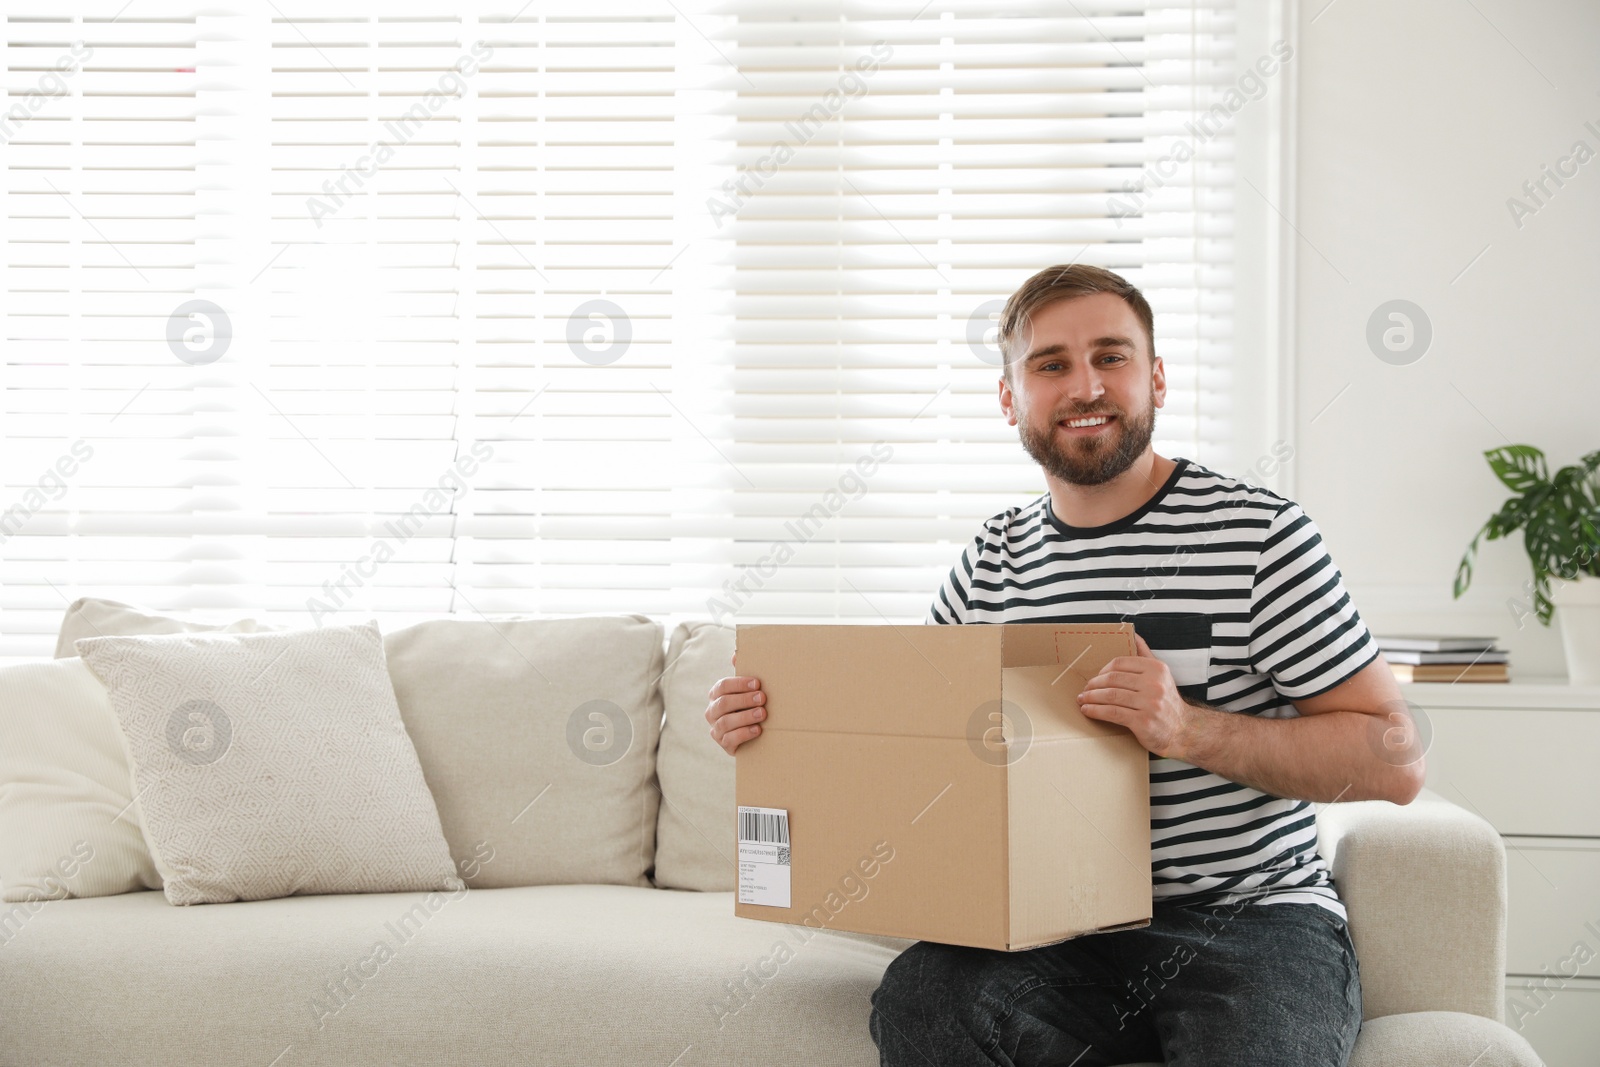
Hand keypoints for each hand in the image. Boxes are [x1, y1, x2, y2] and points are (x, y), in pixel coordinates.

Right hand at [705, 668, 765, 754]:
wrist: (754, 734)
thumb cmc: (750, 705)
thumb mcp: (747, 689)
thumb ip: (742, 671)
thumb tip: (736, 654)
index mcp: (716, 694)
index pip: (722, 686)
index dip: (739, 684)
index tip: (757, 683)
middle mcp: (712, 711)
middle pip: (723, 703)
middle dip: (744, 700)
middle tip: (762, 698)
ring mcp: (716, 729)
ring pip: (726, 722)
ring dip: (746, 716)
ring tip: (763, 714)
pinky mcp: (724, 745)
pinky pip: (730, 739)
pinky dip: (744, 733)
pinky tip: (758, 730)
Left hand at [1076, 632, 1194, 758]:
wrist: (1183, 730)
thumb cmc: (1166, 701)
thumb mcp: (1161, 675)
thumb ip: (1146, 654)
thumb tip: (1133, 634)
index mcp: (1156, 669)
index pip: (1120, 663)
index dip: (1102, 670)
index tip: (1095, 678)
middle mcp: (1155, 685)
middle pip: (1113, 679)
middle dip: (1093, 684)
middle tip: (1084, 690)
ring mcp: (1150, 704)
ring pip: (1110, 695)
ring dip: (1090, 697)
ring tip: (1082, 699)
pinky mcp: (1143, 722)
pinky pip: (1112, 713)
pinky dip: (1095, 711)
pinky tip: (1088, 710)